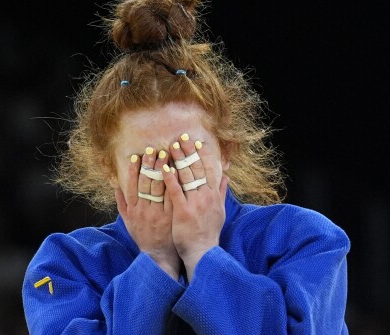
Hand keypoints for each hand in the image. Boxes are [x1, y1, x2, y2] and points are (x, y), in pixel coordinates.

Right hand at [116, 147, 179, 279]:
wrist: (158, 256)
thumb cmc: (143, 237)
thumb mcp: (128, 222)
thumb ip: (122, 204)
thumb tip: (116, 186)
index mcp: (133, 209)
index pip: (132, 185)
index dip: (135, 169)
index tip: (137, 155)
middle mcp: (144, 209)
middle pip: (147, 182)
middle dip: (150, 164)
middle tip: (154, 149)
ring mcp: (158, 213)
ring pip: (160, 187)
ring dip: (163, 169)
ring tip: (168, 154)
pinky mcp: (171, 216)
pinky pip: (173, 197)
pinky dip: (175, 183)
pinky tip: (178, 171)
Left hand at [163, 134, 227, 280]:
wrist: (202, 252)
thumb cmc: (209, 232)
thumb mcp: (219, 211)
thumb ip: (221, 192)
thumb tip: (226, 176)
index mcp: (213, 195)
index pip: (208, 169)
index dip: (201, 154)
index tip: (194, 142)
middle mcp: (206, 196)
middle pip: (196, 169)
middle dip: (187, 152)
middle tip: (180, 138)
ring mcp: (195, 203)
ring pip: (186, 176)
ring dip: (178, 160)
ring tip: (170, 147)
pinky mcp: (183, 211)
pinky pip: (175, 191)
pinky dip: (170, 178)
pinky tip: (163, 168)